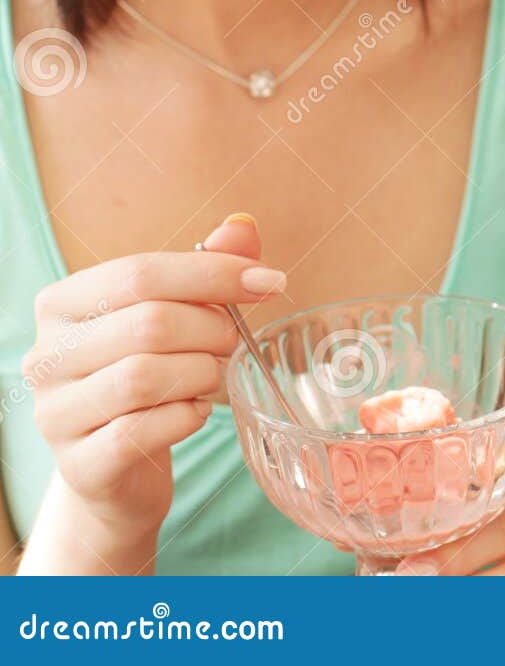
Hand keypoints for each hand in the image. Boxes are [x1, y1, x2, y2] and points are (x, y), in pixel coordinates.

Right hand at [22, 215, 286, 546]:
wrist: (121, 463)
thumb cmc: (152, 369)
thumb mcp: (177, 311)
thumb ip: (207, 267)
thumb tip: (242, 226)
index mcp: (63, 304)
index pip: (140, 273)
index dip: (214, 274)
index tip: (270, 282)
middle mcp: (46, 356)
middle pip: (147, 323)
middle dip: (211, 329)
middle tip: (231, 341)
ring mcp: (54, 414)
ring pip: (143, 378)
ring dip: (201, 373)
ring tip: (213, 375)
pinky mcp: (77, 465)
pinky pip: (140, 432)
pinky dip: (186, 416)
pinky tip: (196, 410)